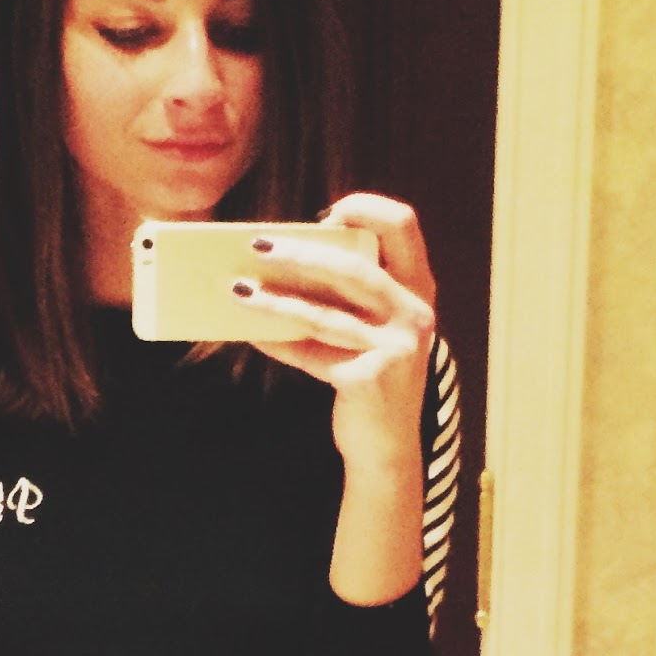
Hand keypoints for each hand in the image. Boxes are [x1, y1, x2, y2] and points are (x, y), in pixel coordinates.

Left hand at [234, 193, 436, 475]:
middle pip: (354, 266)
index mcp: (418, 288)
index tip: (324, 214)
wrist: (387, 447)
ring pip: (324, 313)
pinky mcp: (368, 379)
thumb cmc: (370, 374)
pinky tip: (248, 332)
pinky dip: (277, 342)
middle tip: (258, 244)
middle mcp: (414, 313)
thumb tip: (281, 259)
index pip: (403, 224)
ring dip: (275, 299)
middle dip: (301, 252)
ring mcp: (396, 347)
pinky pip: (310, 353)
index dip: (364, 208)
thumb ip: (349, 293)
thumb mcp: (374, 326)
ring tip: (237, 289)